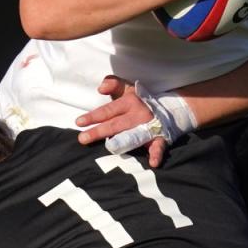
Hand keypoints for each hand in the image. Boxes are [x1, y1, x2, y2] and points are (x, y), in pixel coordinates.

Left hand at [75, 76, 195, 166]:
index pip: (108, 110)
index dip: (93, 116)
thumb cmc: (140, 100)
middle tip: (82, 138)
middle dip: (99, 131)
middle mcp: (139, 114)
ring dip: (122, 143)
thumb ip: (113, 84)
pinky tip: (153, 162)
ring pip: (133, 136)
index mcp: (130, 101)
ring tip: (110, 148)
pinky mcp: (160, 138)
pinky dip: (157, 154)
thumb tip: (100, 87)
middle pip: (116, 124)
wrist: (169, 108)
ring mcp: (149, 127)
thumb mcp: (127, 88)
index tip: (78, 122)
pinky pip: (159, 146)